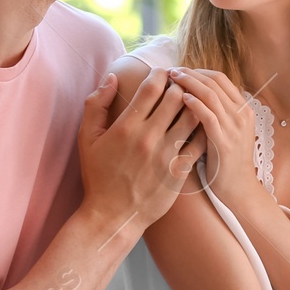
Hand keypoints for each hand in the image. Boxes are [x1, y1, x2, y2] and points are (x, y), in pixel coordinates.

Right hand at [78, 69, 204, 231]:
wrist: (112, 216)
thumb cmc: (98, 176)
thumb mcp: (87, 139)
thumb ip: (96, 104)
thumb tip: (112, 78)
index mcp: (126, 126)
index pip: (152, 87)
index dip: (160, 74)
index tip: (163, 73)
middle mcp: (148, 137)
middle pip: (176, 97)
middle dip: (180, 85)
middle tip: (180, 84)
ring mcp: (166, 154)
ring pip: (192, 116)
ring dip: (194, 105)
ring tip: (192, 102)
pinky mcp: (179, 171)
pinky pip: (199, 143)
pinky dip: (202, 130)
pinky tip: (200, 126)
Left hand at [165, 67, 261, 205]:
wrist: (239, 190)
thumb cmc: (227, 161)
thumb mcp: (226, 131)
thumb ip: (216, 113)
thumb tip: (192, 94)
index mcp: (243, 109)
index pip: (220, 78)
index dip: (198, 71)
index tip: (180, 70)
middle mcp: (242, 114)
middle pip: (215, 82)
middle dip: (191, 73)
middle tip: (171, 70)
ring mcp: (235, 128)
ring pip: (212, 95)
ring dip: (190, 84)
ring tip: (173, 79)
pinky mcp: (225, 143)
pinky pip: (209, 117)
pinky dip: (195, 105)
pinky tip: (182, 99)